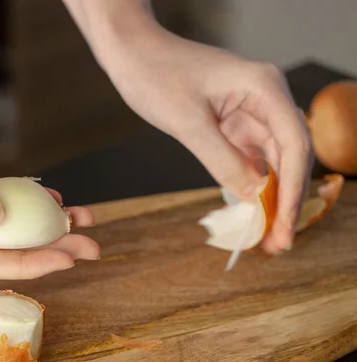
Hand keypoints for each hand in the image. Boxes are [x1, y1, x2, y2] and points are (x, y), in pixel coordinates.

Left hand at [88, 13, 312, 254]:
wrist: (132, 54)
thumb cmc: (156, 75)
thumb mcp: (187, 122)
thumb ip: (222, 160)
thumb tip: (254, 198)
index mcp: (263, 87)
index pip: (293, 143)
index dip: (293, 188)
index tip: (284, 225)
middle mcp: (264, 99)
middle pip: (289, 155)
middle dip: (286, 200)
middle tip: (278, 242)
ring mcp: (250, 112)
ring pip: (273, 161)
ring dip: (271, 197)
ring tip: (268, 236)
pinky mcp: (233, 123)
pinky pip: (251, 158)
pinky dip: (253, 185)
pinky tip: (252, 211)